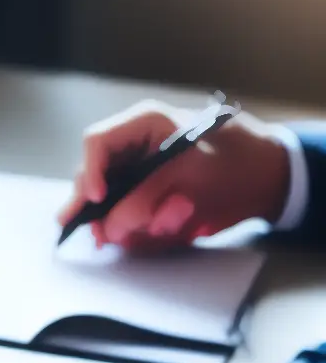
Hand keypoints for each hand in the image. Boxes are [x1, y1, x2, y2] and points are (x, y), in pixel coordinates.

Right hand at [58, 100, 291, 251]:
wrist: (271, 178)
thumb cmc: (234, 165)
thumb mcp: (187, 177)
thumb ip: (142, 200)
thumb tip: (107, 230)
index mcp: (144, 124)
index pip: (97, 143)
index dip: (90, 173)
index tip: (97, 203)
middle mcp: (135, 145)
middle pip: (95, 175)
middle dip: (101, 208)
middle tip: (102, 238)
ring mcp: (138, 169)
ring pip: (108, 200)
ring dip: (123, 222)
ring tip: (144, 236)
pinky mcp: (146, 192)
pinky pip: (128, 213)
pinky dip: (138, 229)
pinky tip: (158, 235)